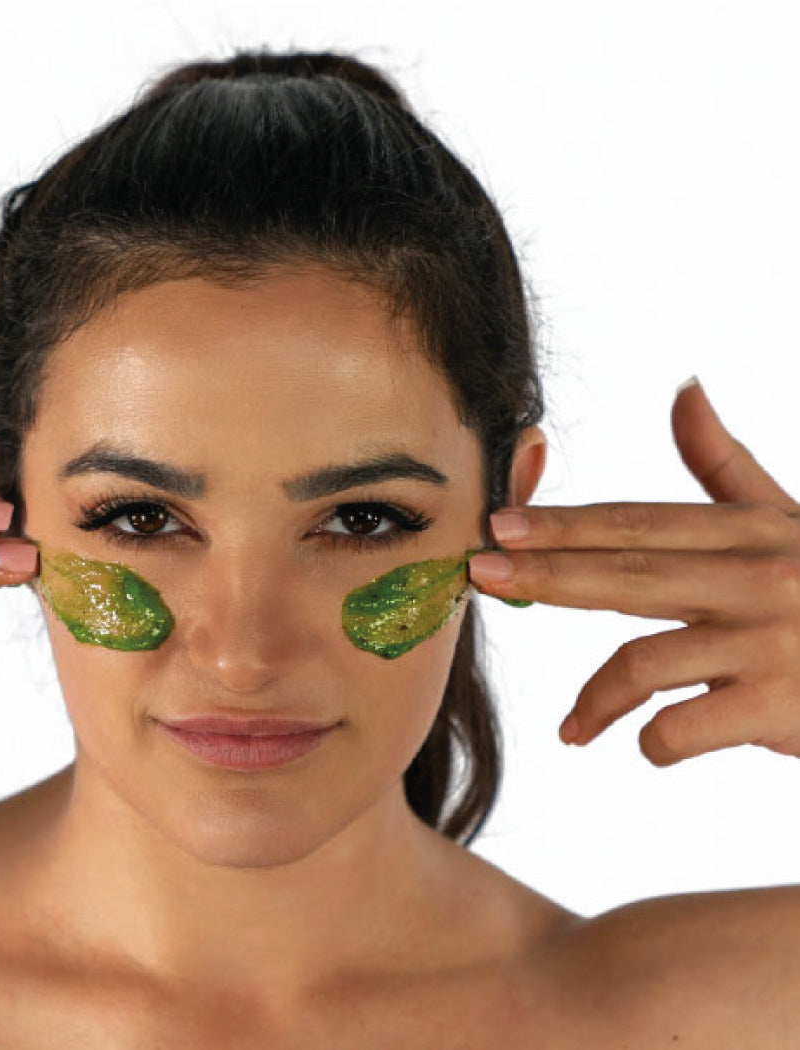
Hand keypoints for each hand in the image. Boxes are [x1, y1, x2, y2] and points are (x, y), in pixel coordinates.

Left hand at [466, 379, 799, 767]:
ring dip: (594, 699)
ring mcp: (769, 643)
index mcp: (752, 533)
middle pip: (627, 575)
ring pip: (642, 662)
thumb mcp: (790, 519)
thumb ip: (727, 465)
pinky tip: (647, 746)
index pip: (638, 524)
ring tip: (572, 727)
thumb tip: (684, 387)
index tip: (498, 527)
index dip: (563, 526)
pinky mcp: (781, 707)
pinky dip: (653, 742)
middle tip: (479, 576)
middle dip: (546, 576)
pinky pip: (682, 728)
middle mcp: (759, 579)